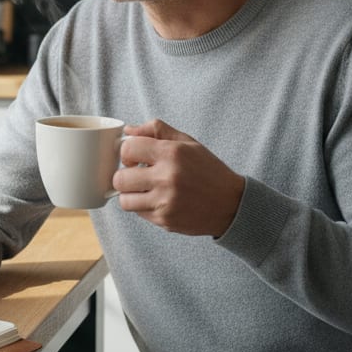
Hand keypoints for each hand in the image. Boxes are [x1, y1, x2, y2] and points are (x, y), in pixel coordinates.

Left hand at [114, 119, 244, 237]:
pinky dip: (143, 207)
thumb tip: (127, 130)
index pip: (128, 149)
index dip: (127, 153)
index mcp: (172, 154)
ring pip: (124, 200)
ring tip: (144, 189)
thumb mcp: (188, 143)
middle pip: (120, 178)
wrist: (231, 204)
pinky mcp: (165, 220)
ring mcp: (165, 202)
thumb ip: (157, 131)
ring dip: (130, 194)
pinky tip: (158, 200)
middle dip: (125, 176)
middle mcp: (167, 178)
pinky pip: (138, 213)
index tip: (134, 158)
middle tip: (137, 175)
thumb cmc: (208, 170)